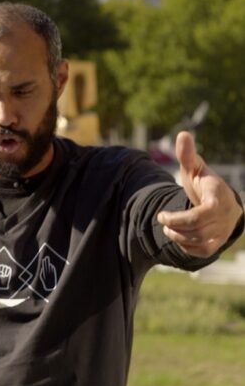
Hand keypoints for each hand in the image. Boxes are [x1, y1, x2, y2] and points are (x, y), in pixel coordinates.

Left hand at [157, 132, 243, 256]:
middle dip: (175, 226)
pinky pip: (202, 252)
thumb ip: (187, 155)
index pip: (204, 213)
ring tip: (167, 227)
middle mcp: (224, 215)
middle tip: (162, 219)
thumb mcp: (195, 169)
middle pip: (197, 229)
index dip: (180, 218)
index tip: (162, 214)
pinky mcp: (218, 243)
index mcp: (218, 196)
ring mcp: (223, 231)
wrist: (222, 204)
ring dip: (177, 236)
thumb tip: (182, 134)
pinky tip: (177, 237)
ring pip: (198, 241)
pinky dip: (186, 247)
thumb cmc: (204, 184)